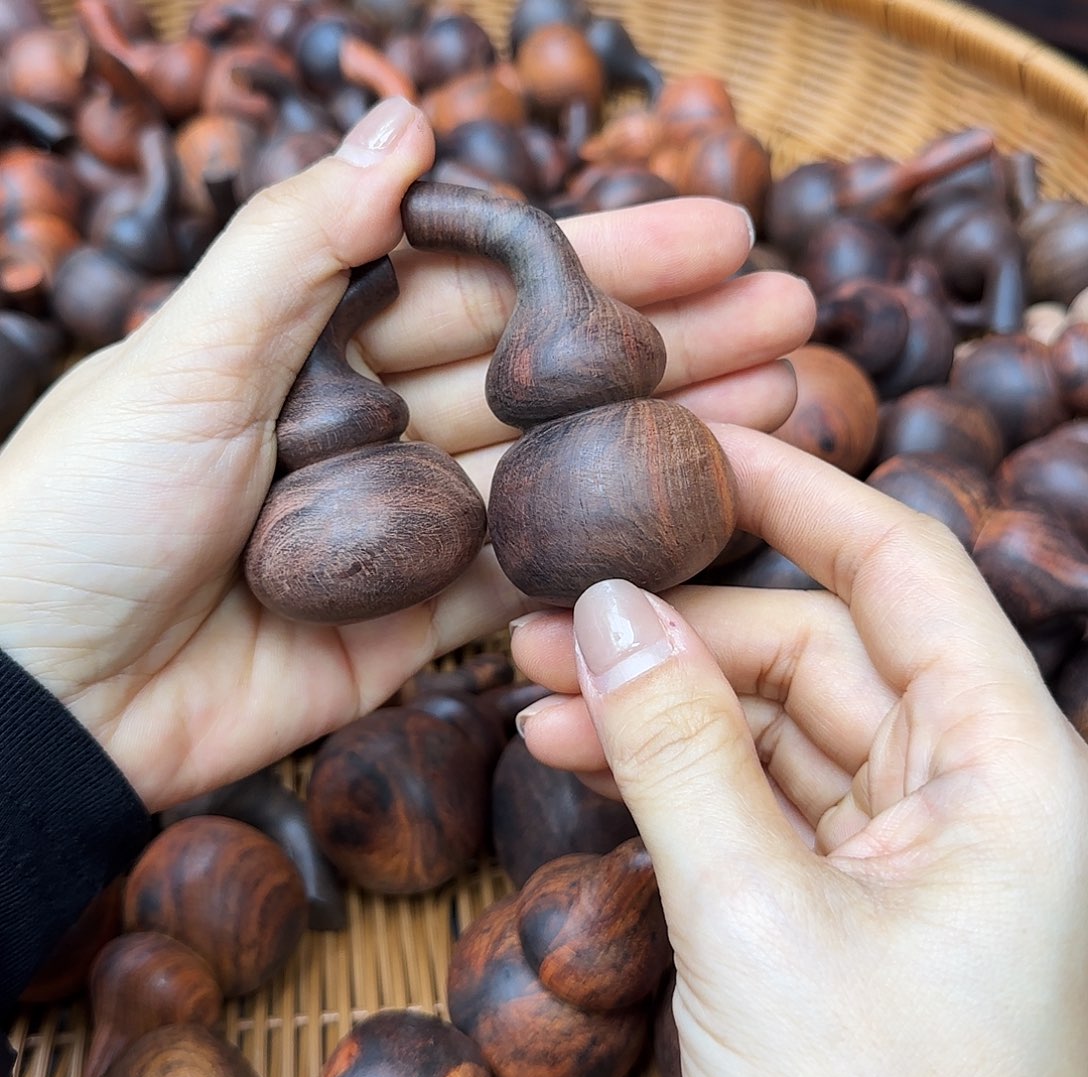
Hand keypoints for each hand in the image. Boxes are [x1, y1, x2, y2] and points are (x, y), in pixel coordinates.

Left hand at [0, 100, 813, 810]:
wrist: (39, 699)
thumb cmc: (80, 511)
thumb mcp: (184, 358)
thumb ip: (303, 248)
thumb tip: (403, 123)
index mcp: (320, 340)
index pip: (487, 281)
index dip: (601, 257)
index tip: (715, 231)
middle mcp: (374, 425)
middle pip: (540, 373)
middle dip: (665, 341)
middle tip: (788, 313)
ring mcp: (404, 526)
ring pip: (554, 470)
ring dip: (662, 438)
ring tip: (783, 402)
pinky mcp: (413, 622)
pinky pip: (525, 576)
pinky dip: (605, 545)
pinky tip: (698, 510)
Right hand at [511, 426, 1087, 1076]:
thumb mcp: (757, 922)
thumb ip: (679, 750)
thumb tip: (604, 609)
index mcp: (1007, 774)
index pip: (900, 569)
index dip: (798, 493)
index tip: (697, 442)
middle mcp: (964, 794)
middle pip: (810, 644)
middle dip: (680, 622)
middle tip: (555, 609)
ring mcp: (896, 850)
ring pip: (767, 720)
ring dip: (655, 695)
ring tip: (536, 684)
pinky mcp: (837, 900)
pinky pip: (746, 791)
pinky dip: (665, 765)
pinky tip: (580, 747)